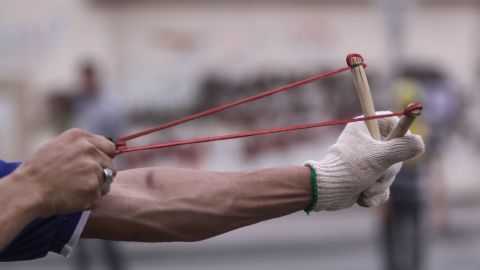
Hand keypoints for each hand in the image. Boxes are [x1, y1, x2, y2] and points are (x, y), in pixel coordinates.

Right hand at [11, 129, 116, 216]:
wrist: (27, 190)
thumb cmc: (39, 169)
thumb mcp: (57, 146)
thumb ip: (80, 145)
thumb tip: (99, 149)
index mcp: (81, 137)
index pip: (109, 147)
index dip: (104, 157)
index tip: (96, 165)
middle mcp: (90, 150)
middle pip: (110, 165)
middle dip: (101, 173)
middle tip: (82, 181)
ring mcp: (93, 170)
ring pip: (107, 181)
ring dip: (96, 187)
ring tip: (74, 189)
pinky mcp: (93, 188)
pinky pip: (98, 196)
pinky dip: (88, 200)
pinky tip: (72, 198)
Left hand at [304, 113, 423, 210]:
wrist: (327, 192)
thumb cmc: (351, 169)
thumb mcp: (381, 156)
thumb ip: (405, 147)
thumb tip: (420, 143)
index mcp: (365, 126)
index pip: (393, 121)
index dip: (402, 134)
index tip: (402, 146)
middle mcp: (365, 141)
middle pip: (396, 152)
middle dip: (388, 171)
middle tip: (377, 174)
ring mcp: (366, 160)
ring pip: (390, 172)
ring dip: (380, 185)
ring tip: (365, 188)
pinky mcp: (365, 177)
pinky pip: (382, 185)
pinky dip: (375, 193)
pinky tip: (363, 196)